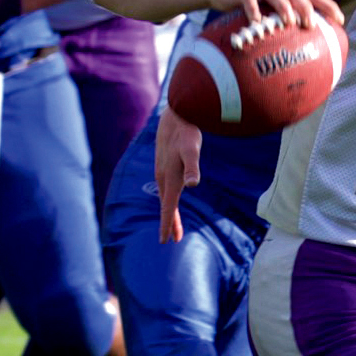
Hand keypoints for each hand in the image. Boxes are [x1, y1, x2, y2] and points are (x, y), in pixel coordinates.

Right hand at [155, 106, 201, 242]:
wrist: (176, 114)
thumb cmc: (186, 132)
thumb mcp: (192, 149)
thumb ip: (193, 167)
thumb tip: (193, 184)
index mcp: (170, 178)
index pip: (168, 207)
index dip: (167, 224)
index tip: (166, 241)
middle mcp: (163, 177)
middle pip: (166, 205)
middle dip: (169, 223)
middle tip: (173, 240)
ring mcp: (162, 171)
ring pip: (166, 196)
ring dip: (169, 212)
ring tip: (174, 226)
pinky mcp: (164, 165)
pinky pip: (166, 188)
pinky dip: (169, 199)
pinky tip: (171, 198)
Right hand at [205, 0, 344, 32]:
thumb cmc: (250, 4)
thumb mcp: (269, 10)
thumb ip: (284, 22)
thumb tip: (301, 48)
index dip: (329, 6)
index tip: (341, 21)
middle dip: (308, 8)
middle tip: (313, 25)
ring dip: (285, 8)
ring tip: (290, 23)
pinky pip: (249, 2)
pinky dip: (254, 12)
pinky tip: (257, 24)